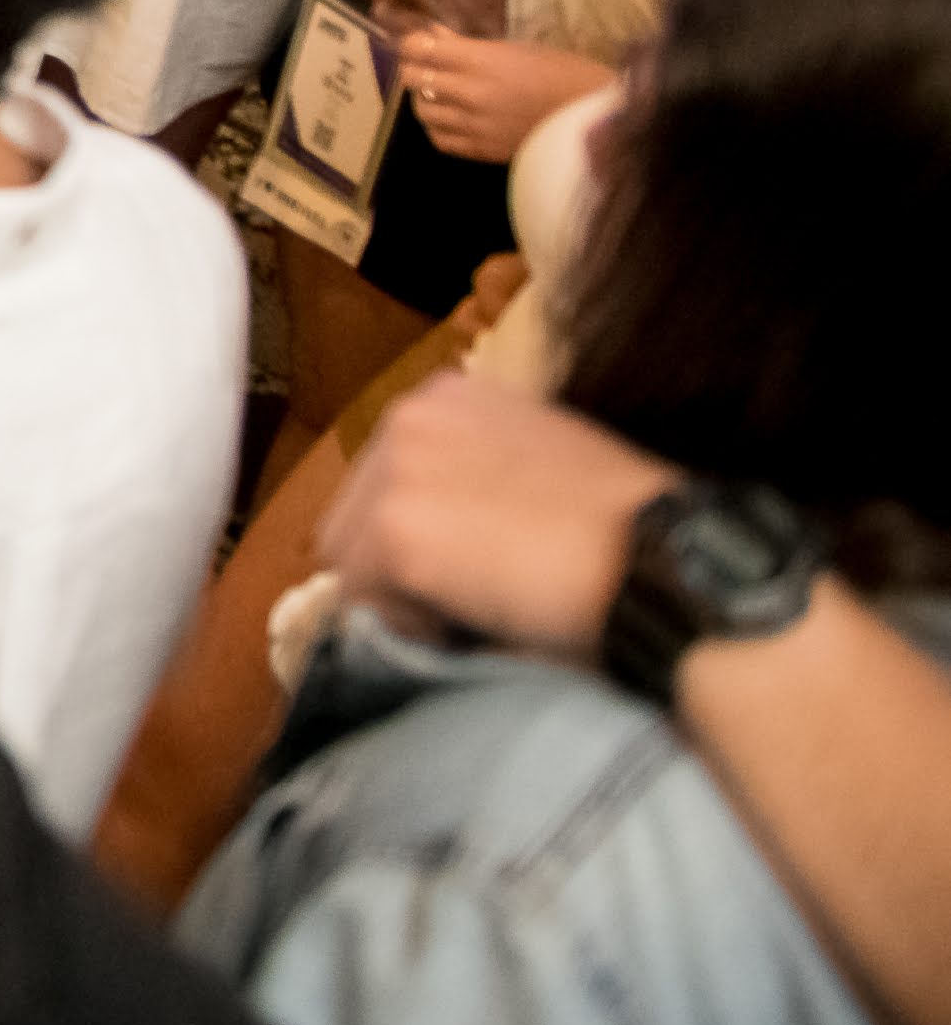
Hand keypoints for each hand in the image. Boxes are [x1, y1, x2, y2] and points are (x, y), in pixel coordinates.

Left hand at [320, 370, 672, 662]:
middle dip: (396, 568)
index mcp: (450, 395)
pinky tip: (479, 627)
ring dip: (401, 599)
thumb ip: (481, 477)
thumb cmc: (635, 533)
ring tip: (480, 616)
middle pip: (353, 516)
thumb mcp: (546, 467)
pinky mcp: (397, 530)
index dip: (421, 535)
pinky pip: (365, 602)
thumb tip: (444, 530)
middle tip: (470, 605)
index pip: (386, 477)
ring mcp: (399, 469)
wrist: (674, 564)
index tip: (466, 571)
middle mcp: (413, 414)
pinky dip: (410, 629)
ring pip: (349, 560)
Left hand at [395, 24, 613, 164]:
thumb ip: (470, 45)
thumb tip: (435, 35)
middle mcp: (470, 94)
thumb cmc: (562, 73)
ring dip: (423, 98)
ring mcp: (474, 125)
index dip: (412, 43)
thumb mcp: (516, 48)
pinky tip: (449, 119)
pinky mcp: (482, 150)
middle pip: (413, 78)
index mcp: (481, 62)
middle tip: (424, 65)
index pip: (421, 49)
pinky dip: (437, 127)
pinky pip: (440, 140)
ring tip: (437, 93)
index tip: (417, 42)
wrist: (593, 117)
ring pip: (421, 110)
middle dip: (414, 68)